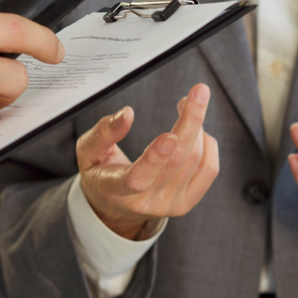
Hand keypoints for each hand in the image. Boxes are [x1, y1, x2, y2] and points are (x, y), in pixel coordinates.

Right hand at [76, 84, 219, 239]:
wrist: (114, 206)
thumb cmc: (100, 172)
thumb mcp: (87, 151)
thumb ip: (103, 132)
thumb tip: (127, 113)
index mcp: (115, 190)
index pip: (138, 178)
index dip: (155, 157)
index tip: (170, 135)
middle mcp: (146, 202)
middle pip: (177, 161)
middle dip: (191, 122)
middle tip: (198, 91)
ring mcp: (169, 205)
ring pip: (195, 161)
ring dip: (198, 127)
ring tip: (187, 105)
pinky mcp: (186, 203)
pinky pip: (209, 170)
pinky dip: (208, 143)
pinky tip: (199, 130)